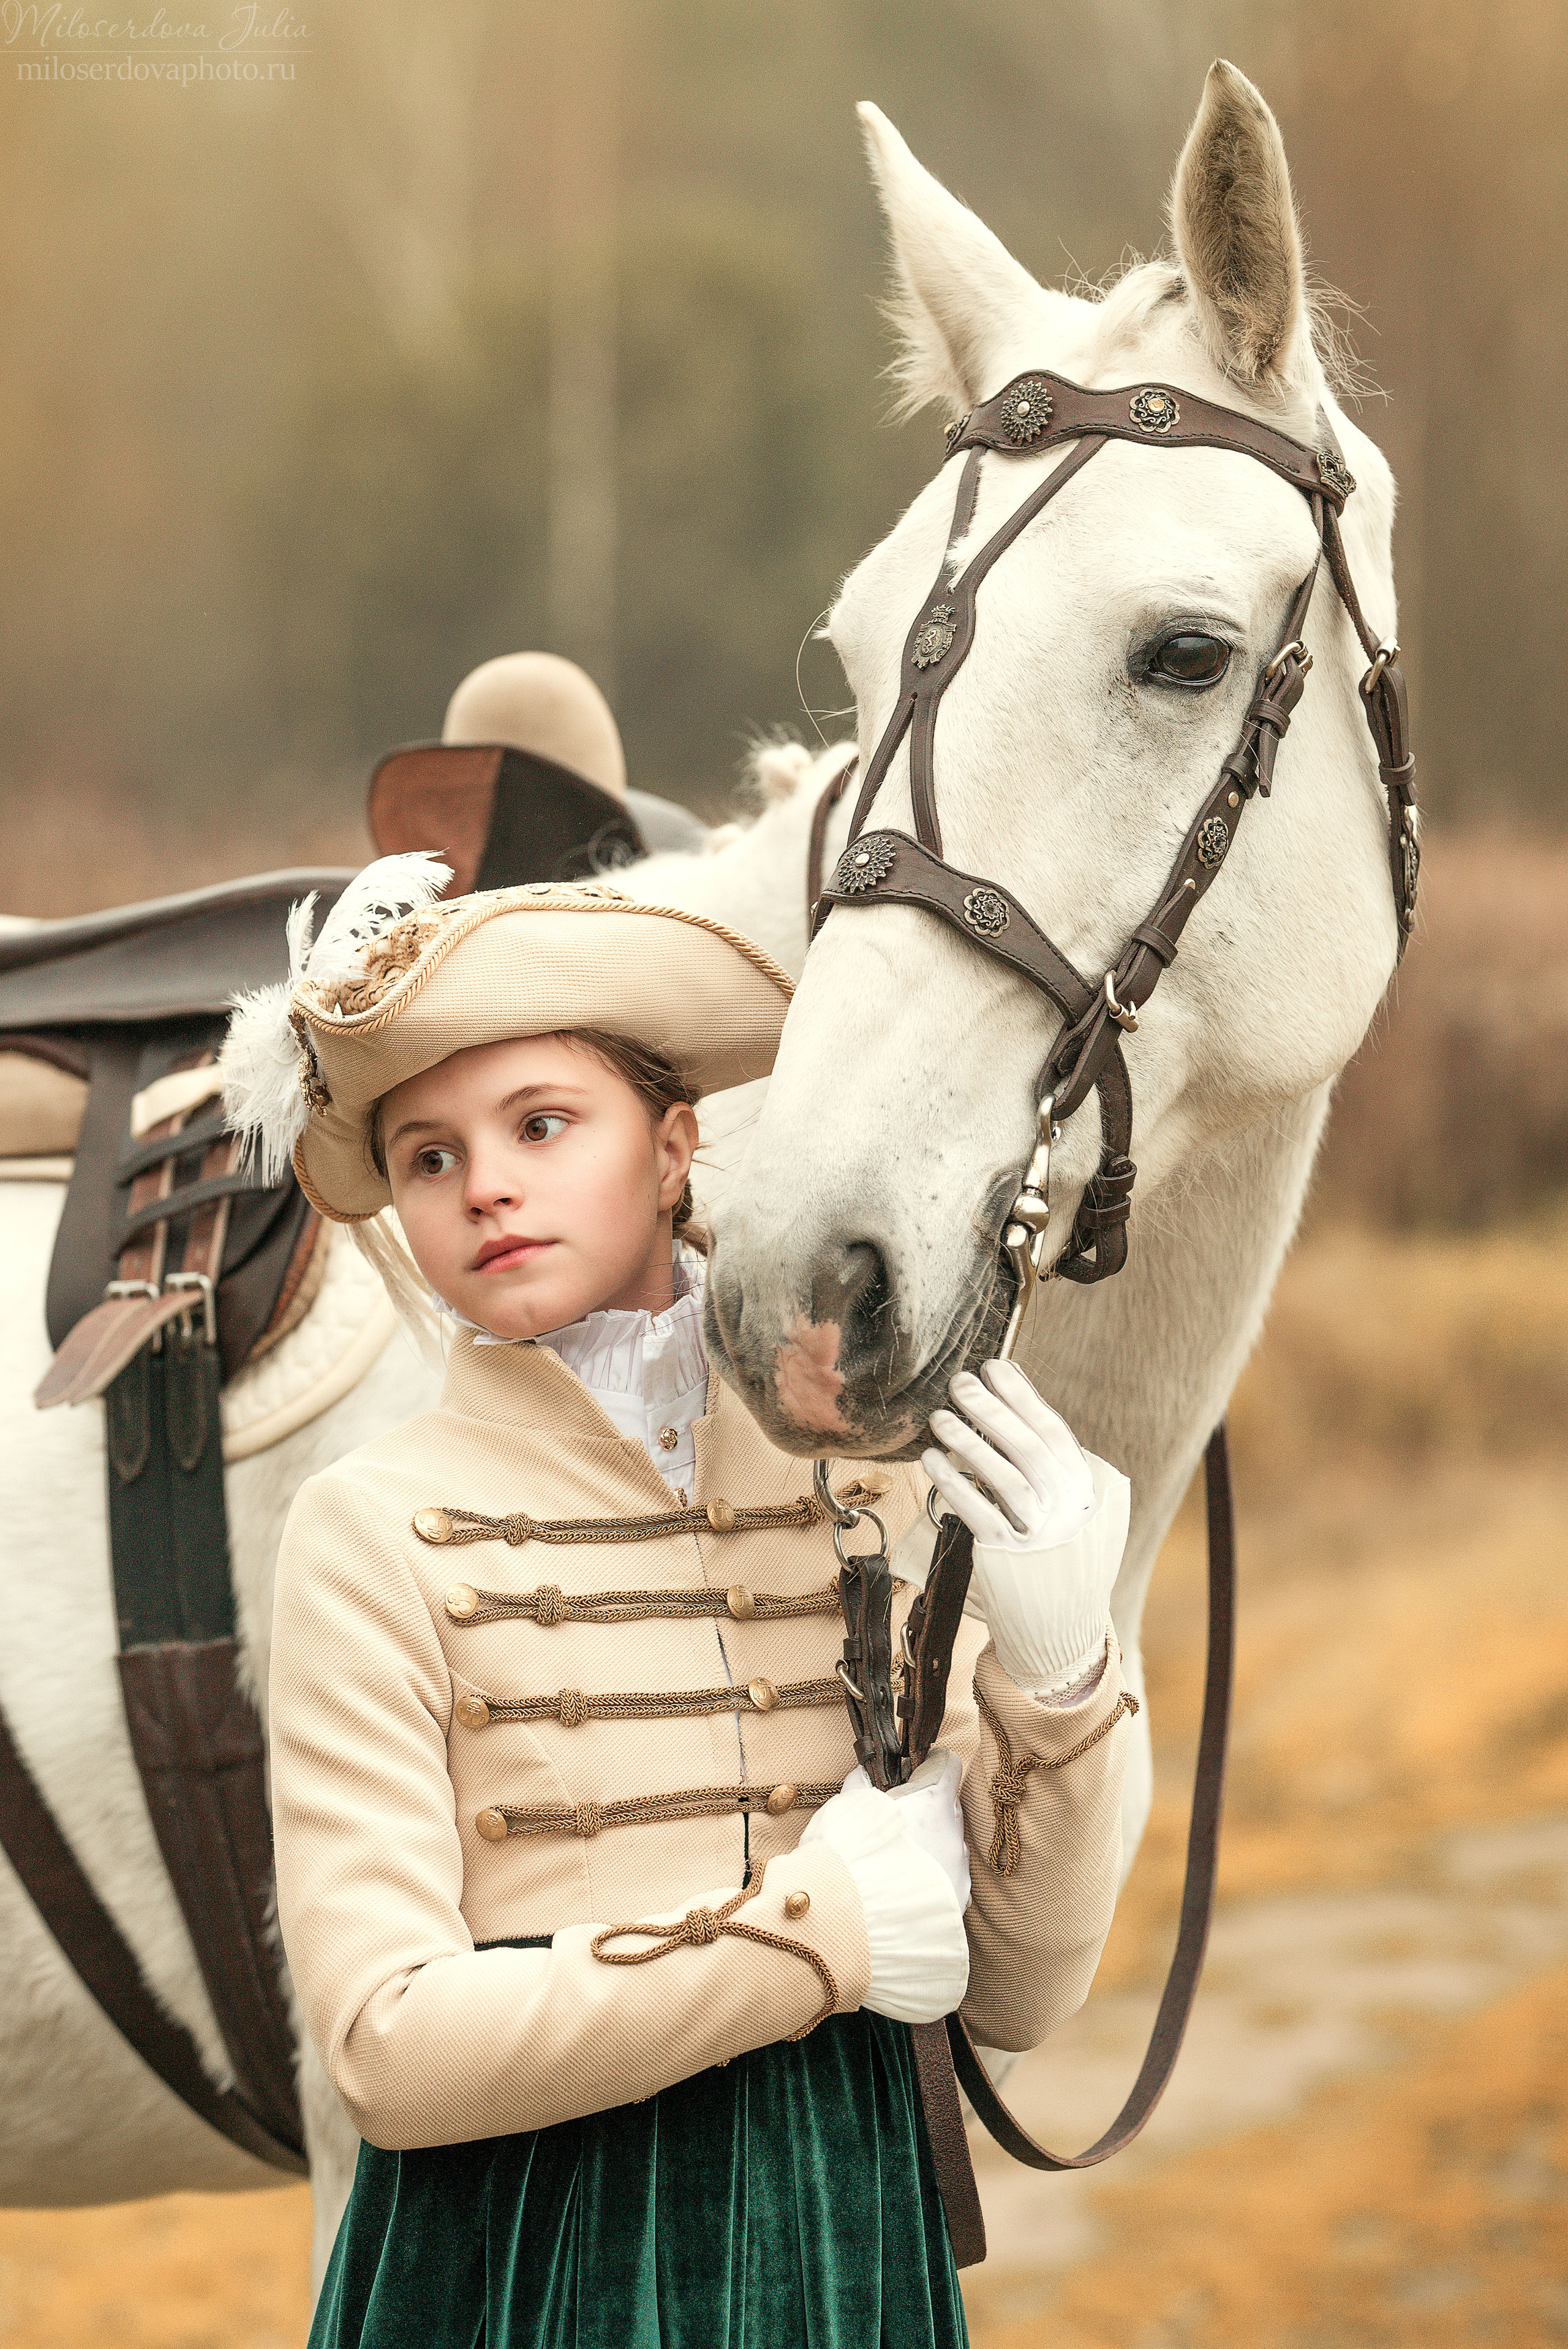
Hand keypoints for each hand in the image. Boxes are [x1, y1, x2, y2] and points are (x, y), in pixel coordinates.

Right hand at [850, 1747, 970, 1912]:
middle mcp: (952, 1832)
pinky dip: (934, 1878)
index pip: (948, 1765)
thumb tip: (864, 1773)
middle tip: (899, 1820)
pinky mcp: (957, 1900)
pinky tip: (908, 1888)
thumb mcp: (846, 1807)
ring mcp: (957, 1869)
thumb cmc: (848, 1855)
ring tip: (900, 1861)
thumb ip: (860, 1784)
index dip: (931, 1765)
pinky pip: (951, 1879)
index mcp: (931, 1801)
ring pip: (951, 1845)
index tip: (916, 1771)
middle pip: (949, 1807)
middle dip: (928, 1809)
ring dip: (932, 1846)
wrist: (851, 1918)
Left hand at [923, 1360, 1094, 1550]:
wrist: (1059, 1614)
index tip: (994, 1366)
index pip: (1052, 1431)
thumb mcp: (1061, 1491)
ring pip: (1004, 1480)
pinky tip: (932, 1460)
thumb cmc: (1052, 1538)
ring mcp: (1039, 1534)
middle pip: (1028, 1449)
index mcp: (1082, 1485)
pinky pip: (979, 1514)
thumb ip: (1039, 1441)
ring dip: (969, 1443)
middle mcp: (1066, 1508)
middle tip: (959, 1382)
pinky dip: (954, 1484)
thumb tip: (1010, 1377)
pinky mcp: (1008, 1556)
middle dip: (992, 1411)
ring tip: (939, 1417)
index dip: (1023, 1396)